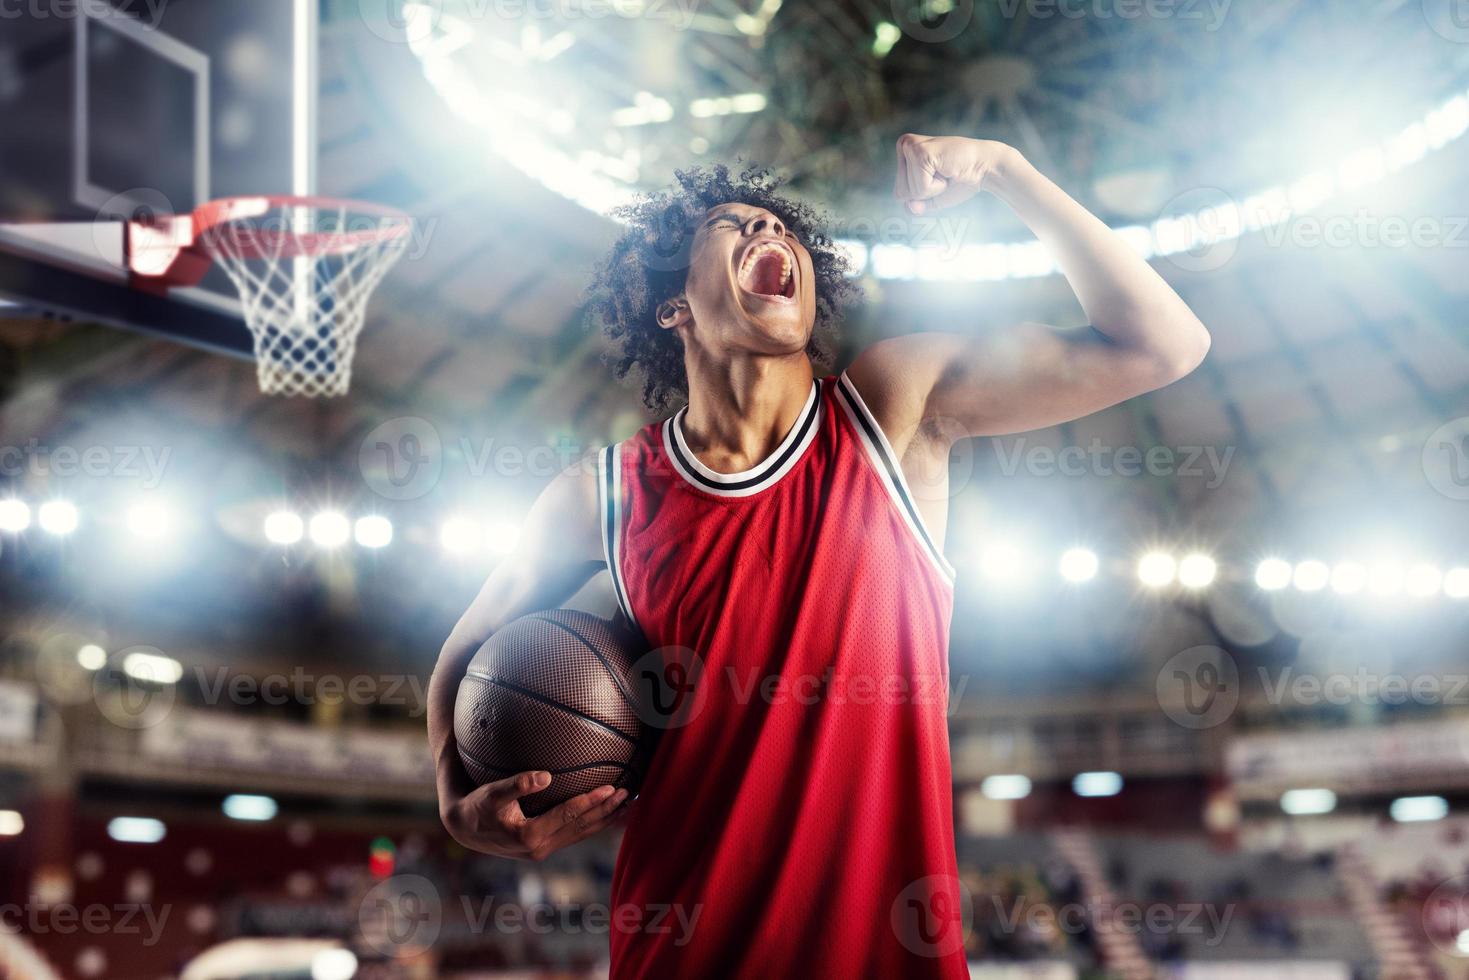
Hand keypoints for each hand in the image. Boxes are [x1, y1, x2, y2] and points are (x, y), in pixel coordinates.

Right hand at [440, 770, 628, 860]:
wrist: (464, 828)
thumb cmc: (477, 806)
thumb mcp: (492, 794)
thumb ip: (517, 784)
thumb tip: (545, 776)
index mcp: (529, 836)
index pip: (568, 816)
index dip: (590, 801)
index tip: (611, 787)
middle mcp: (540, 848)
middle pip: (581, 826)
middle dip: (606, 809)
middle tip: (629, 791)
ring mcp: (543, 850)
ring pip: (582, 833)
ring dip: (604, 818)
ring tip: (627, 802)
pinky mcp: (543, 847)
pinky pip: (575, 835)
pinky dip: (593, 824)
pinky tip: (606, 813)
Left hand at [894, 134, 1018, 214]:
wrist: (985, 169)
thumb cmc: (960, 180)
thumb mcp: (932, 197)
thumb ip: (916, 205)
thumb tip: (909, 207)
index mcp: (904, 152)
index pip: (899, 194)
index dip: (922, 195)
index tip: (939, 177)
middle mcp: (904, 145)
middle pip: (901, 193)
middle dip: (926, 192)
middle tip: (944, 174)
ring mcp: (910, 147)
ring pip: (910, 192)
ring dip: (933, 188)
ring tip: (946, 171)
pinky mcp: (920, 153)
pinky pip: (921, 188)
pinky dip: (937, 187)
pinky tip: (947, 170)